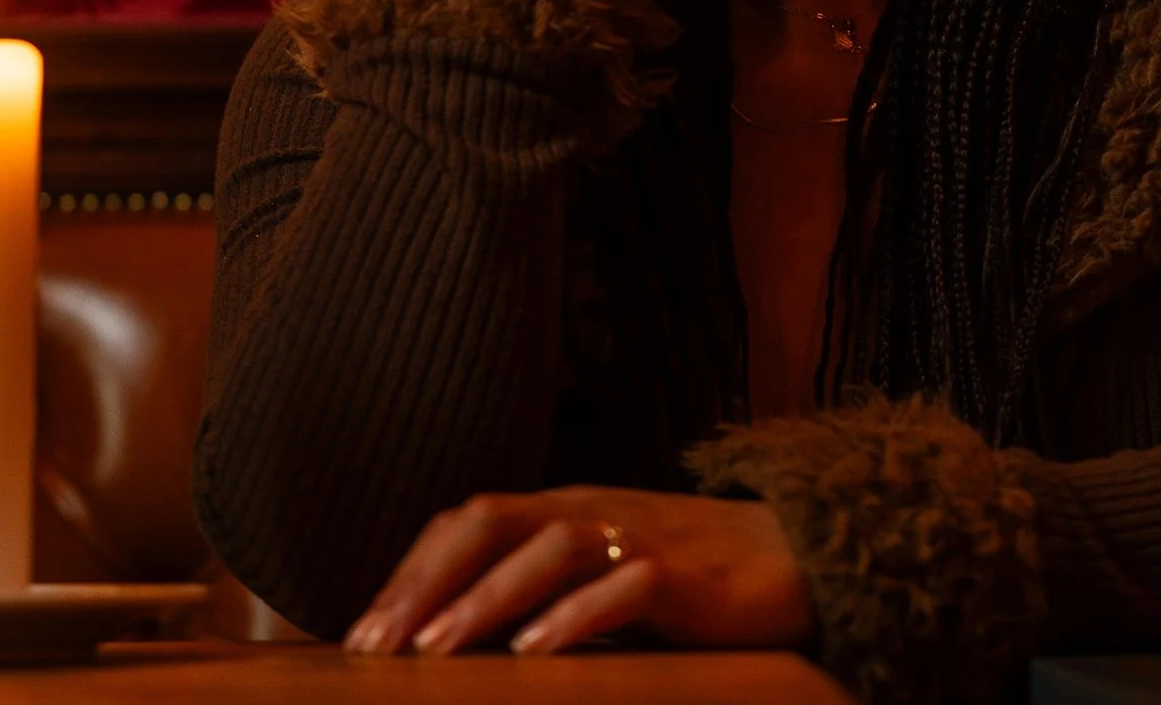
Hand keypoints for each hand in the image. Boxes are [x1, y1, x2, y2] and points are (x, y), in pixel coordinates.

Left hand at [341, 485, 813, 657]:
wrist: (800, 554)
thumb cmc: (689, 577)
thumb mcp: (601, 577)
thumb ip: (540, 594)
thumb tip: (452, 644)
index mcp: (563, 509)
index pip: (468, 522)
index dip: (410, 571)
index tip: (361, 633)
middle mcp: (590, 511)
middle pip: (490, 523)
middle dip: (426, 583)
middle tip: (377, 645)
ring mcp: (638, 537)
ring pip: (546, 549)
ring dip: (484, 600)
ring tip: (436, 650)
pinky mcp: (686, 574)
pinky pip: (623, 587)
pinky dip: (574, 616)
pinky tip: (536, 652)